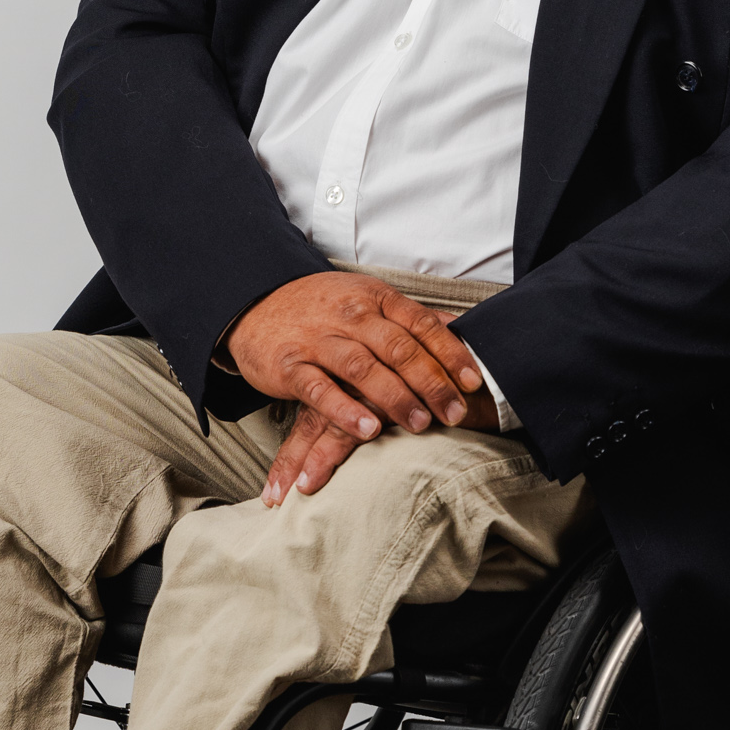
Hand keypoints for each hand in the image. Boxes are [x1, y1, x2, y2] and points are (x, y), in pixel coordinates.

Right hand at [220, 273, 485, 496]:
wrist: (255, 302)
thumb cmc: (322, 308)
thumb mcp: (369, 301)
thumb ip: (412, 318)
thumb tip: (462, 329)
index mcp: (374, 299)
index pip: (421, 324)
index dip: (450, 353)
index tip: (473, 382)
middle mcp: (349, 316)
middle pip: (398, 349)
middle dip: (431, 383)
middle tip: (455, 413)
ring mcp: (318, 339)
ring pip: (363, 368)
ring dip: (395, 398)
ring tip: (421, 425)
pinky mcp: (289, 365)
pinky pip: (320, 389)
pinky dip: (345, 410)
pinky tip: (368, 430)